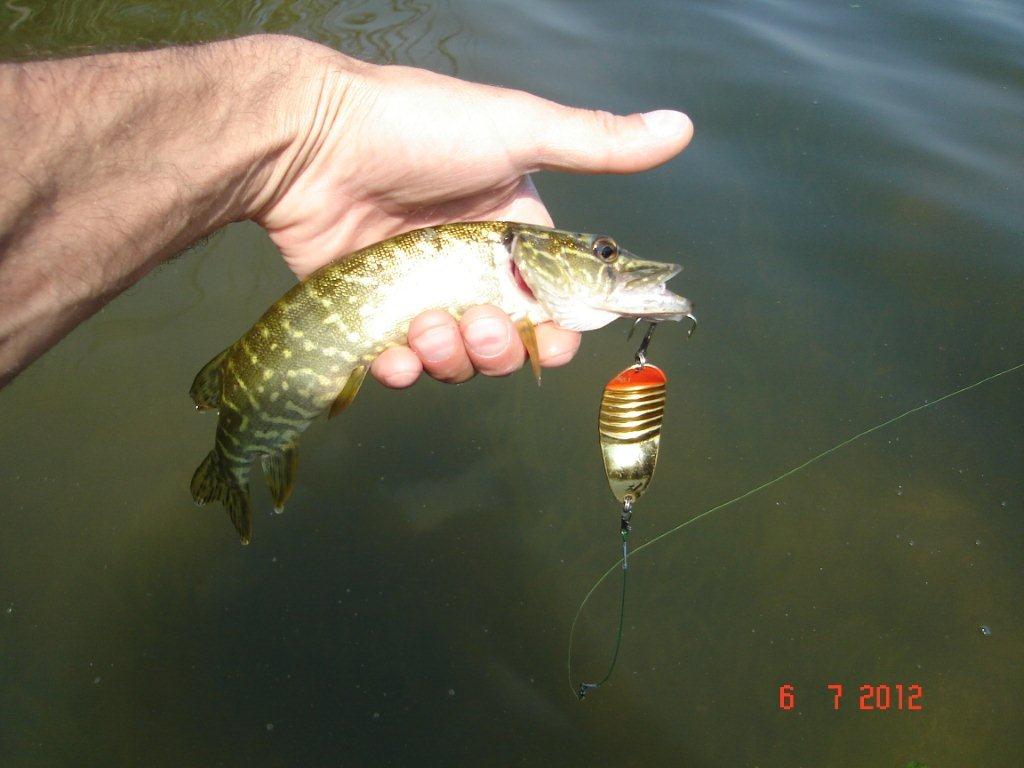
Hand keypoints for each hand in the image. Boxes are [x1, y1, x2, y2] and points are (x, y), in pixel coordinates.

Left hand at [255, 41, 692, 387]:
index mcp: (510, 231)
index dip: (557, 331)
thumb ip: (598, 143)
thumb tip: (683, 127)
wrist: (311, 139)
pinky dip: (398, 368)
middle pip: (505, 339)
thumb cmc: (418, 129)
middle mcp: (467, 265)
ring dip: (449, 359)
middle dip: (497, 349)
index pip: (551, 299)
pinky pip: (396, 360)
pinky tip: (391, 354)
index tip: (551, 342)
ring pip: (452, 357)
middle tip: (474, 327)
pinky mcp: (369, 309)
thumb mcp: (518, 130)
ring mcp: (417, 290)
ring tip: (425, 330)